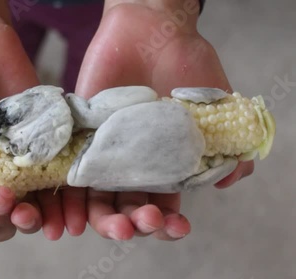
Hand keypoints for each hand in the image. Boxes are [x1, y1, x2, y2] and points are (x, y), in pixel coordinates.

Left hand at [73, 0, 253, 239]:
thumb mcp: (215, 105)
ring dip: (100, 220)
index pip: (161, 205)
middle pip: (126, 208)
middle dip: (132, 225)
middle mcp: (130, 162)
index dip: (167, 223)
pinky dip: (66, 198)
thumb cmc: (186, 66)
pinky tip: (69, 216)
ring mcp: (103, 150)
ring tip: (107, 228)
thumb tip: (231, 179)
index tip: (176, 226)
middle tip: (140, 224)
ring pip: (96, 198)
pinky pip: (67, 170)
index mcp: (161, 164)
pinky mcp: (78, 134)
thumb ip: (225, 143)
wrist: (152, 30)